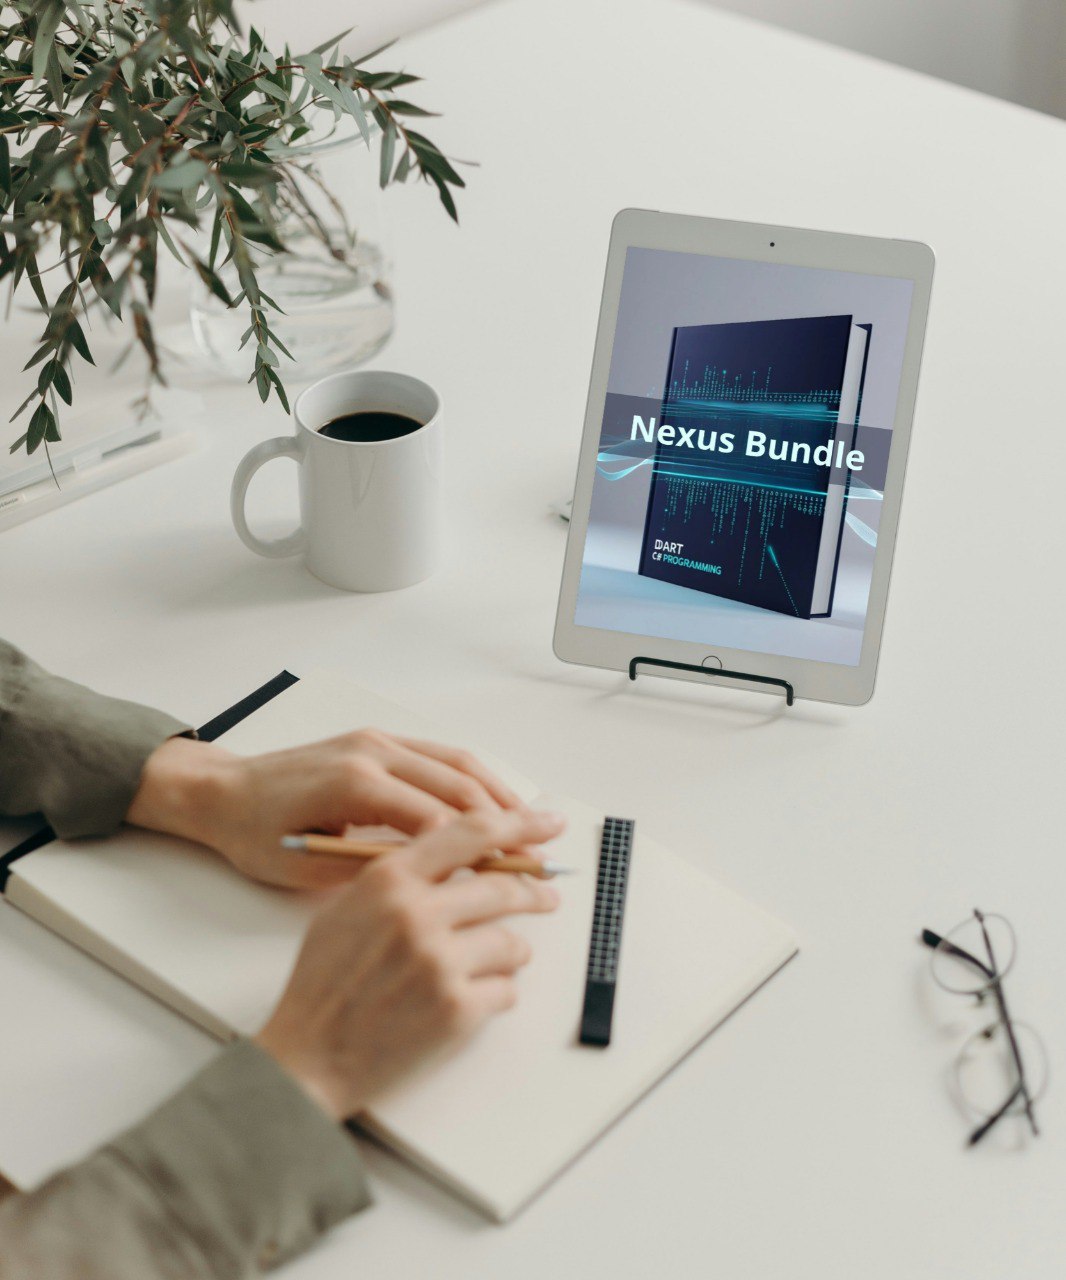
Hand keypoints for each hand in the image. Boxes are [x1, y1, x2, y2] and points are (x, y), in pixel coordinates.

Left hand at [127, 729, 526, 888]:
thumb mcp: (309, 868)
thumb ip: (372, 871)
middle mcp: (373, 752)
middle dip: (506, 820)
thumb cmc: (256, 835)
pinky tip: (494, 801)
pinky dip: (474, 777)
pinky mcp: (377, 740)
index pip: (438, 820)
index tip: (513, 875)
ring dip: (499, 793)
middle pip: (459, 785)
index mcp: (355, 784)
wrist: (222, 791)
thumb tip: (433, 883)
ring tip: (533, 824)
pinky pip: (439, 754)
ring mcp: (377, 740)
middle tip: (541, 850)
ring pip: (457, 763)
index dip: (481, 850)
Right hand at [255, 808, 565, 1118]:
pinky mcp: (456, 1010)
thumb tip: (455, 849)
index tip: (548, 824)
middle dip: (535, 893)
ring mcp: (439, 963)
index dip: (519, 825)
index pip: (471, 832)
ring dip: (511, 954)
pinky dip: (496, 995)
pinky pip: (507, 990)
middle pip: (504, 887)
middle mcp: (417, 914)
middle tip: (547, 896)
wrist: (308, 1057)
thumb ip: (401, 874)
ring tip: (492, 964)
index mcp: (389, 880)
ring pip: (513, 943)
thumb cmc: (324, 983)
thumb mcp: (348, 906)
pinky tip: (469, 1001)